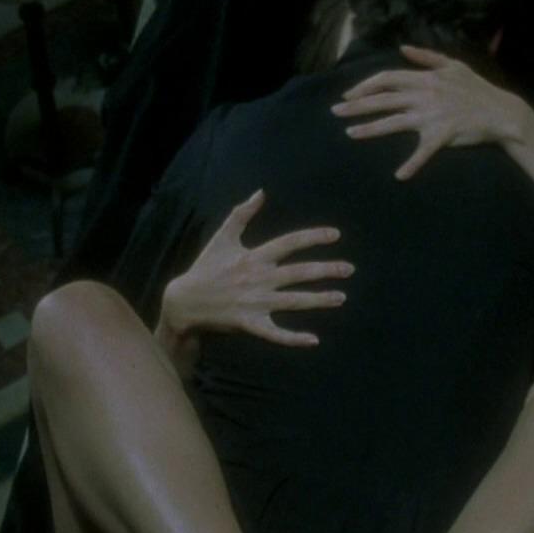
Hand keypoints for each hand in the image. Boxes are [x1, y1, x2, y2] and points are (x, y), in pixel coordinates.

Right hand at [161, 189, 352, 346]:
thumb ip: (241, 214)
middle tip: (349, 269)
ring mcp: (255, 303)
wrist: (184, 302)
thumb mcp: (222, 237)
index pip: (289, 243)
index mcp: (253, 257)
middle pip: (298, 273)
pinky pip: (275, 334)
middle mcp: (258, 279)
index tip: (336, 235)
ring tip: (342, 298)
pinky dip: (293, 339)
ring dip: (319, 300)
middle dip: (326, 270)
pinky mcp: (250, 324)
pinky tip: (313, 340)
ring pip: (293, 301)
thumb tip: (261, 192)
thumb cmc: (205, 268)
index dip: (313, 237)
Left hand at [330, 45, 532, 179]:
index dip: (365, 86)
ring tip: (350, 134)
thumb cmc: (477, 89)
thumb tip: (403, 49)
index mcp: (425, 79)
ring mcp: (432, 116)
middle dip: (356, 105)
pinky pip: (424, 152)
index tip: (349, 94)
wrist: (501, 111)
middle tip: (336, 112)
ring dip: (370, 129)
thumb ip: (428, 56)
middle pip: (383, 99)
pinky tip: (400, 175)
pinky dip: (412, 165)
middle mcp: (424, 95)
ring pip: (394, 122)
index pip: (387, 79)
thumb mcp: (454, 65)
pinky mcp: (443, 135)